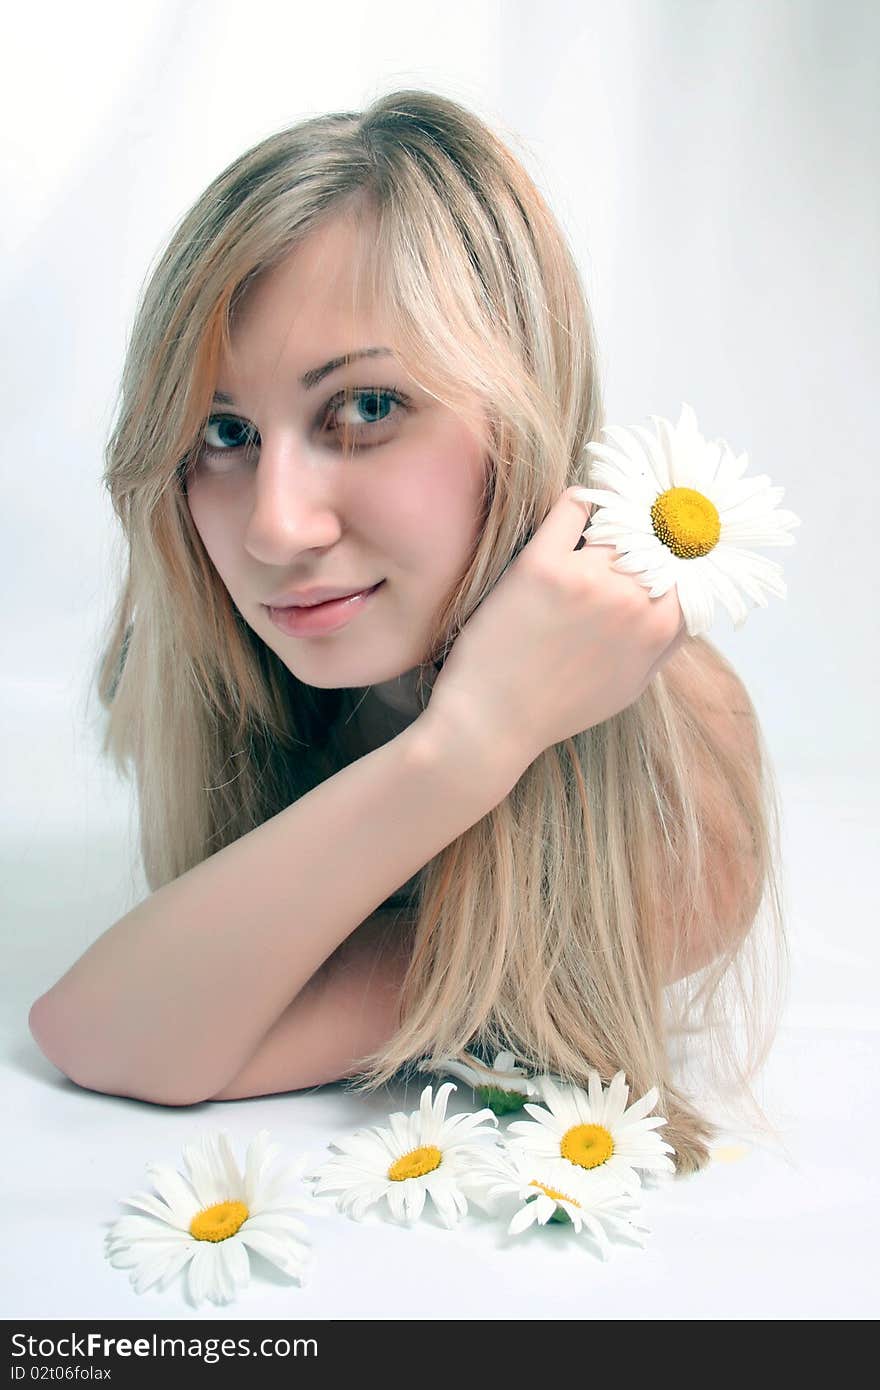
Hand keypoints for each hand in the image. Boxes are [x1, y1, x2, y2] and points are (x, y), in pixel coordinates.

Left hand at [426, 487, 687, 770]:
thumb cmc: (559, 707)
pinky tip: (577, 509)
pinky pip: (574, 506)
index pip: (690, 567)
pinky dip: (581, 500)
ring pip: (615, 524)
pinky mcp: (541, 565)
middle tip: (626, 532)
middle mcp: (630, 598)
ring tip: (597, 526)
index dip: (675, 556)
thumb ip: (666, 641)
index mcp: (658, 627)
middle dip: (642, 538)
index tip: (662, 547)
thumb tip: (687, 602)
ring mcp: (587, 578)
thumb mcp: (632, 685)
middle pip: (651, 541)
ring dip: (609, 524)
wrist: (492, 723)